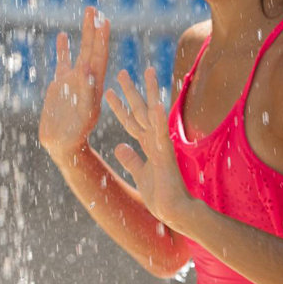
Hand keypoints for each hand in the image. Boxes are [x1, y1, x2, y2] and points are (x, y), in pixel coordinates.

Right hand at [39, 6, 109, 158]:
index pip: (100, 58)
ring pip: (80, 51)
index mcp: (94, 86)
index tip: (104, 22)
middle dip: (94, 29)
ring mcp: (73, 80)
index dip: (102, 40)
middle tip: (94, 9)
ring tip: (88, 13)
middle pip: (92, 49)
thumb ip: (85, 92)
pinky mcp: (61, 84)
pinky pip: (63, 62)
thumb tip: (86, 68)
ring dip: (84, 33)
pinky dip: (64, 49)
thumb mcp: (84, 115)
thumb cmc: (75, 135)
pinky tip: (63, 35)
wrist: (63, 145)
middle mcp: (86, 79)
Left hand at [105, 67, 194, 229]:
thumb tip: (119, 147)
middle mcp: (154, 140)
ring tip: (148, 72)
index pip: (130, 120)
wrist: (174, 212)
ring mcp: (162, 144)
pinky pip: (162, 133)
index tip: (107, 91)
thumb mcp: (140, 174)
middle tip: (121, 72)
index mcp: (147, 144)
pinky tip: (157, 103)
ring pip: (154, 113)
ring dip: (150, 92)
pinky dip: (159, 118)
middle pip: (139, 110)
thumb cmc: (160, 195)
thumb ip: (131, 159)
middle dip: (130, 92)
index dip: (119, 107)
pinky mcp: (166, 154)